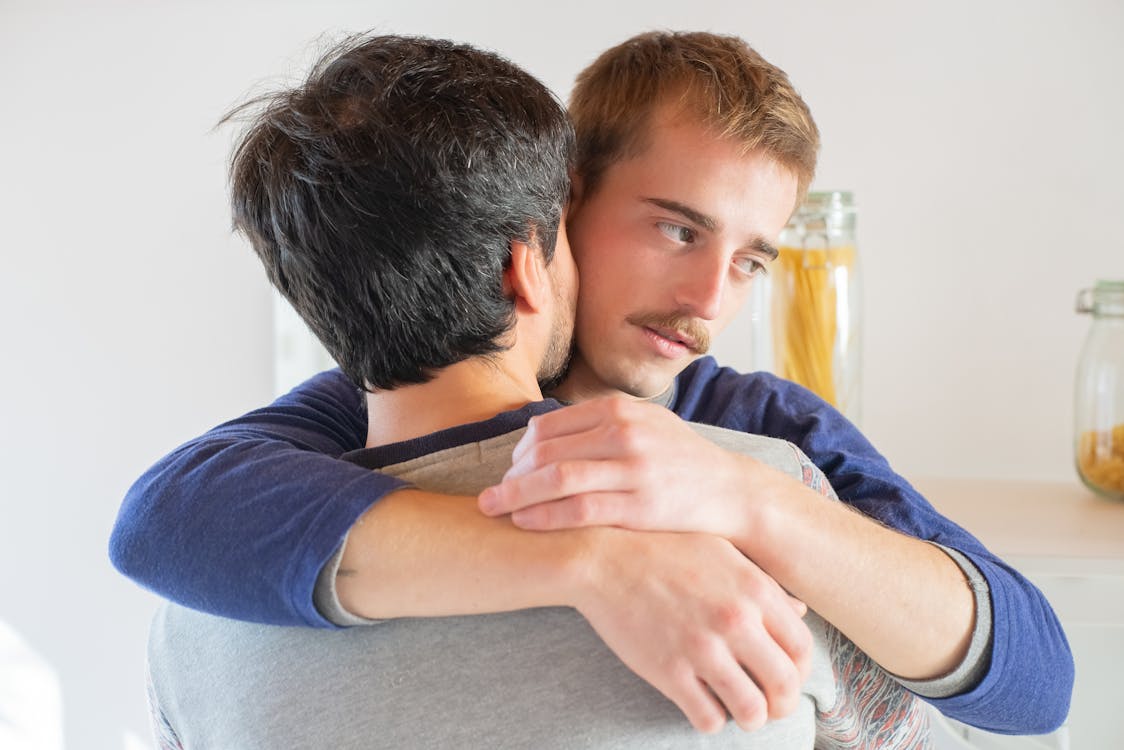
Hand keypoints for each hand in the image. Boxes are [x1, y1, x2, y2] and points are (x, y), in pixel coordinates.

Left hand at [479, 397, 757, 535]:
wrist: (731, 491)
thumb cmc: (679, 461)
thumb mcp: (644, 424)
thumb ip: (601, 424)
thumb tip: (545, 434)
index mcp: (619, 410)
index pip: (548, 427)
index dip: (518, 452)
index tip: (509, 472)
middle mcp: (623, 433)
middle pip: (544, 452)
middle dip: (510, 476)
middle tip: (492, 496)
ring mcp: (632, 469)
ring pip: (555, 480)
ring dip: (516, 496)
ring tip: (494, 510)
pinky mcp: (640, 506)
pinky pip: (579, 510)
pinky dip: (544, 517)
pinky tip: (524, 524)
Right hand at [568, 527, 812, 732]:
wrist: (603, 557)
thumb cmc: (664, 551)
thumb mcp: (722, 554)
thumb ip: (764, 585)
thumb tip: (798, 612)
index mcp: (754, 590)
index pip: (802, 647)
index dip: (800, 671)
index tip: (785, 676)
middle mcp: (735, 620)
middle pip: (784, 684)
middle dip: (782, 703)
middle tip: (768, 705)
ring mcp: (702, 648)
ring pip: (751, 710)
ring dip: (750, 718)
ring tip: (738, 710)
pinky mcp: (669, 671)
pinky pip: (708, 718)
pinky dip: (711, 719)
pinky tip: (702, 703)